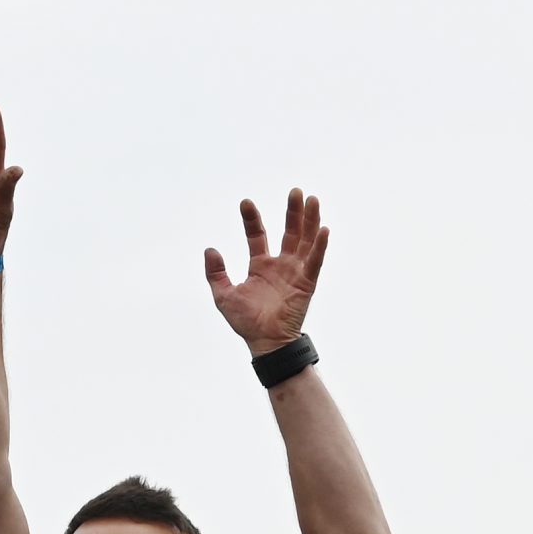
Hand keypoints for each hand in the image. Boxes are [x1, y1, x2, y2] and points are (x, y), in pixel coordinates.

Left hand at [203, 189, 326, 349]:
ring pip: (305, 241)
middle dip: (292, 212)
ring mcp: (295, 273)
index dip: (252, 219)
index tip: (245, 202)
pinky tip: (323, 229)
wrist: (264, 342)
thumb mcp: (223, 295)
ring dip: (309, 221)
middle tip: (295, 191)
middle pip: (289, 232)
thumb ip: (216, 273)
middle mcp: (281, 265)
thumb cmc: (246, 322)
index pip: (257, 235)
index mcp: (261, 266)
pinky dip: (319, 247)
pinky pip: (315, 262)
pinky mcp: (307, 283)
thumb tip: (210, 249)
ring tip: (312, 199)